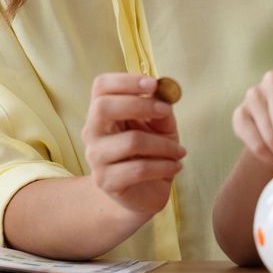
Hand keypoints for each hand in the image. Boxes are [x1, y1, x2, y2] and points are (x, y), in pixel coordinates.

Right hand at [82, 73, 185, 217]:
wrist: (144, 191)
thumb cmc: (151, 151)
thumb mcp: (160, 125)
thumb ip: (160, 108)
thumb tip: (163, 93)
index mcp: (102, 112)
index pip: (101, 86)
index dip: (126, 81)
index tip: (153, 83)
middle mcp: (92, 132)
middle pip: (103, 107)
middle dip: (140, 105)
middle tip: (166, 111)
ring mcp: (96, 158)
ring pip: (131, 141)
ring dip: (164, 144)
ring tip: (180, 151)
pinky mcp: (107, 182)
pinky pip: (139, 169)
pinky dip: (164, 166)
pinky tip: (176, 166)